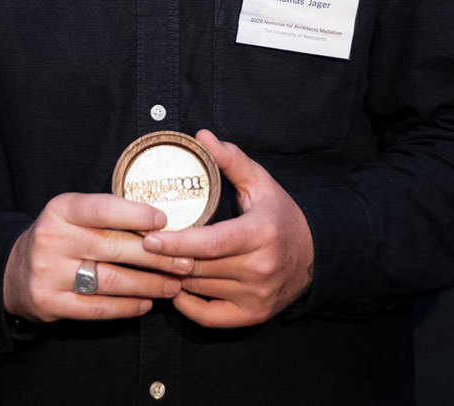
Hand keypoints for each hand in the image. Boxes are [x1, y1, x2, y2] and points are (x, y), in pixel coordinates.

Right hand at [3, 193, 193, 322]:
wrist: (13, 270)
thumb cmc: (58, 236)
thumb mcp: (72, 214)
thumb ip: (106, 215)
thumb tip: (159, 223)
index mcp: (61, 209)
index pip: (103, 209)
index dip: (136, 214)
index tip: (166, 222)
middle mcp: (53, 239)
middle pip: (113, 247)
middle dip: (156, 256)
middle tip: (185, 261)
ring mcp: (49, 273)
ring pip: (110, 280)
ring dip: (148, 284)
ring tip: (173, 284)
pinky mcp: (50, 303)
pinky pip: (96, 308)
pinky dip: (126, 307)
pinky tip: (146, 303)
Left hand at [142, 130, 313, 327]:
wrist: (314, 256)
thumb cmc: (280, 215)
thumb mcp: (260, 182)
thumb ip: (231, 159)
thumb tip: (202, 135)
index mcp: (260, 234)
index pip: (211, 243)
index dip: (177, 243)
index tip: (149, 236)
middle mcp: (259, 268)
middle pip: (200, 267)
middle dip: (166, 257)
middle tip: (139, 245)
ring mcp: (256, 296)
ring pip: (200, 288)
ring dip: (174, 276)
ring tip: (154, 260)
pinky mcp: (253, 316)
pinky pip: (209, 317)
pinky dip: (187, 304)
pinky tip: (176, 287)